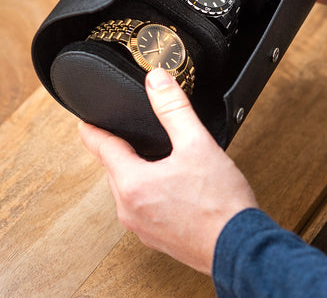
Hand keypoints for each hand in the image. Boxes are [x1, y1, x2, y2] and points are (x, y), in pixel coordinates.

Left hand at [78, 68, 257, 274]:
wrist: (238, 247)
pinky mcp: (156, 237)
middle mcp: (130, 209)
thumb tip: (157, 81)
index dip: (94, 130)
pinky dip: (150, 192)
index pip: (102, 148)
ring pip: (129, 189)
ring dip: (137, 171)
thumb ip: (174, 108)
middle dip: (121, 149)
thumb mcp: (197, 143)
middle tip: (131, 134)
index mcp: (133, 184)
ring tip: (155, 157)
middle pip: (115, 169)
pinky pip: (142, 207)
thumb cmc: (220, 202)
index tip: (86, 122)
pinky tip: (171, 187)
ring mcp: (141, 227)